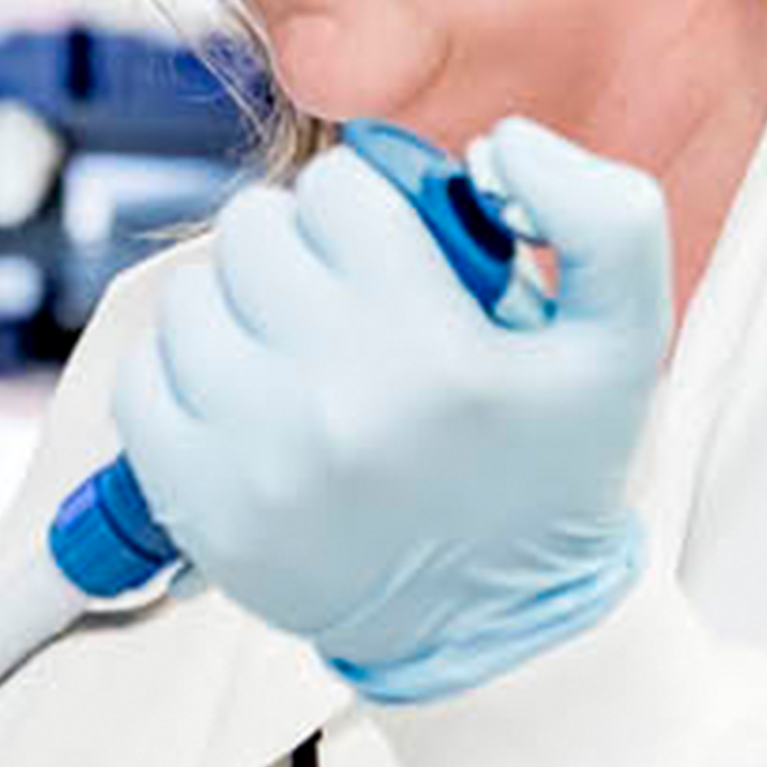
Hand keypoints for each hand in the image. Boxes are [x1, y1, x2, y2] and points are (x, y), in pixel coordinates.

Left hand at [119, 122, 676, 702]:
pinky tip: (251, 398)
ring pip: (191, 296)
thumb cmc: (548, 469)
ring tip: (302, 350)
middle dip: (300, 247)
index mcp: (442, 356)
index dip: (370, 206)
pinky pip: (141, 377)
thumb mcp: (625, 343)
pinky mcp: (194, 503)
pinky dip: (187, 373)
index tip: (394, 253)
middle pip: (253, 229)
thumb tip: (505, 142)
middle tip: (346, 298)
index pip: (341, 190)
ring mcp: (253, 459)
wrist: (492, 623)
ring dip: (240, 305)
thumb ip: (607, 218)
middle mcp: (339, 405)